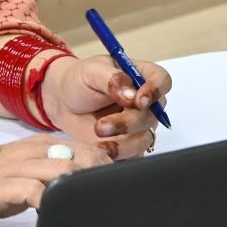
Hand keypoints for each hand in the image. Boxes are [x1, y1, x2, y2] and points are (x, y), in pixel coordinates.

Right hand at [0, 136, 110, 226]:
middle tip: (114, 194)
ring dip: (82, 186)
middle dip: (101, 175)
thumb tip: (80, 184)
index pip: (81, 147)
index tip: (119, 181)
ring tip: (96, 203)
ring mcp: (17, 167)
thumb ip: (50, 174)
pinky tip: (61, 214)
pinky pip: (35, 192)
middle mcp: (31, 151)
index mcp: (38, 144)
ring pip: (62, 170)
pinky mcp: (4, 188)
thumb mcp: (22, 172)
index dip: (103, 164)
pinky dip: (52, 203)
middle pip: (79, 156)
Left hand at [41, 54, 170, 159]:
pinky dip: (117, 155)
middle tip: (102, 125)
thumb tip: (130, 94)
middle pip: (152, 115)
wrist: (64, 102)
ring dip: (122, 143)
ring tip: (97, 139)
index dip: (155, 91)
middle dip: (128, 122)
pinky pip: (132, 155)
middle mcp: (146, 102)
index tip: (139, 101)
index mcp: (142, 76)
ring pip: (144, 138)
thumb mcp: (91, 71)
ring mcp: (138, 125)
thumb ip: (111, 79)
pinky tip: (100, 150)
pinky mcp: (128, 145)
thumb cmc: (80, 81)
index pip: (162, 81)